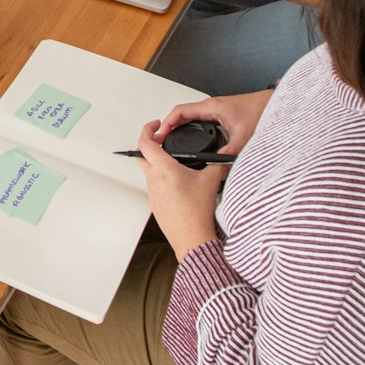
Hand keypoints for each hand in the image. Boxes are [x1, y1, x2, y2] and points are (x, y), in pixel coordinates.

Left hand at [136, 120, 225, 259]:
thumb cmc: (198, 213)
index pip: (145, 143)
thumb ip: (217, 164)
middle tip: (161, 141)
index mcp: (165, 169)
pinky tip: (176, 183)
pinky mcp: (155, 204)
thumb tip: (223, 156)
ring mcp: (152, 193)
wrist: (192, 239)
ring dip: (156, 163)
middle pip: (141, 155)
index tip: (155, 125)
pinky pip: (153, 185)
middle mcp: (154, 180)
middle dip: (149, 144)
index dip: (147, 130)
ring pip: (148, 171)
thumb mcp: (211, 181)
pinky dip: (160, 178)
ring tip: (173, 162)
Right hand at [160, 92, 274, 154]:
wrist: (272, 104)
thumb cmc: (259, 111)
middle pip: (181, 114)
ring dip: (179, 126)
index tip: (161, 134)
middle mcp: (211, 106)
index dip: (168, 123)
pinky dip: (189, 127)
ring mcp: (215, 110)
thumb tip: (219, 165)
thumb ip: (231, 150)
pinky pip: (198, 119)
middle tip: (162, 140)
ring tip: (172, 139)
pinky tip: (191, 136)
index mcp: (211, 107)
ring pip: (190, 116)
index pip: (181, 111)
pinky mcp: (220, 114)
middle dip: (170, 126)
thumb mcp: (244, 134)